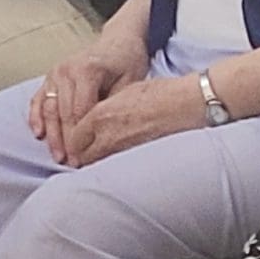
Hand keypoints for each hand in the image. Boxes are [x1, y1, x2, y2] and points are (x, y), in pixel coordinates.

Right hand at [29, 28, 149, 162]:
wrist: (119, 41)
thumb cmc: (127, 62)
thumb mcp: (130, 83)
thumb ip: (114, 106)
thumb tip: (106, 136)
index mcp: (87, 70)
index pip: (80, 111)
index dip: (81, 137)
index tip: (84, 158)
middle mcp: (67, 70)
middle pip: (63, 113)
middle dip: (66, 141)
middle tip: (71, 163)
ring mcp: (56, 73)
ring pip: (49, 109)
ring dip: (51, 135)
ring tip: (57, 156)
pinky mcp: (50, 77)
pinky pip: (38, 99)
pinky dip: (36, 117)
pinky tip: (38, 133)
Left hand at [58, 72, 203, 167]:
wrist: (187, 104)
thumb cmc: (161, 93)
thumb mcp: (125, 92)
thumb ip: (104, 108)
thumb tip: (94, 120)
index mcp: (101, 115)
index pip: (73, 137)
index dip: (72, 142)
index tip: (74, 144)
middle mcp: (107, 135)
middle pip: (80, 156)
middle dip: (79, 156)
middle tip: (81, 157)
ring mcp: (122, 150)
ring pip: (97, 164)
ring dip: (94, 163)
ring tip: (97, 162)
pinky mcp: (136, 160)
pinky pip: (116, 166)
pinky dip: (112, 166)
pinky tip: (116, 164)